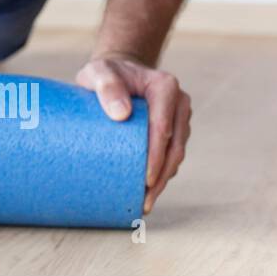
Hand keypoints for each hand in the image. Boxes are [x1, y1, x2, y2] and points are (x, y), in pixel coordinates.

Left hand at [75, 54, 191, 214]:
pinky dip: (162, 173)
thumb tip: (121, 114)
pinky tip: (148, 191)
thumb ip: (106, 86)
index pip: (163, 127)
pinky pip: (171, 155)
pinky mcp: (174, 130)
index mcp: (165, 87)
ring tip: (145, 203)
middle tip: (145, 201)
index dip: (156, 155)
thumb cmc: (105, 73)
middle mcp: (178, 103)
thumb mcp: (98, 73)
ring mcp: (178, 118)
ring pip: (176, 155)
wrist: (116, 73)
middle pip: (175, 146)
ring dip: (163, 180)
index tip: (145, 179)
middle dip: (161, 176)